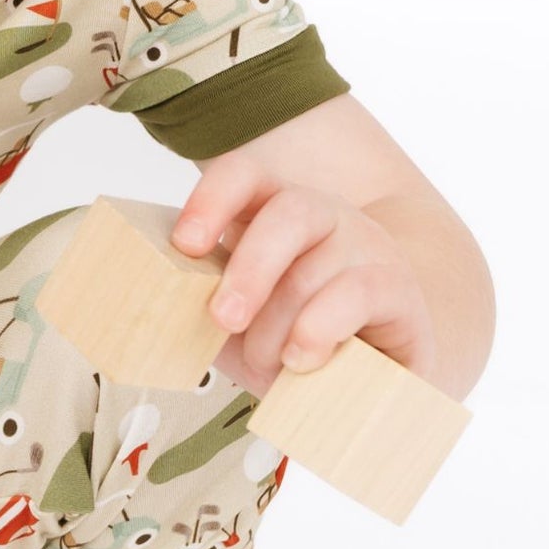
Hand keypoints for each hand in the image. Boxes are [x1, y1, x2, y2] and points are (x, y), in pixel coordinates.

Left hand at [170, 164, 436, 400]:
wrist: (369, 374)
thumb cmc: (289, 340)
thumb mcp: (237, 323)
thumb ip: (202, 304)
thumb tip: (153, 307)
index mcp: (272, 210)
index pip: (244, 175)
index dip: (213, 200)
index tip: (184, 244)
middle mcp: (324, 215)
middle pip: (288, 212)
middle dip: (249, 268)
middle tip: (223, 318)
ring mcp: (366, 246)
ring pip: (315, 268)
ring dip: (279, 324)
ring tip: (267, 361)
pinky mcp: (396, 288)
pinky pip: (358, 292)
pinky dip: (319, 329)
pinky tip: (301, 359)